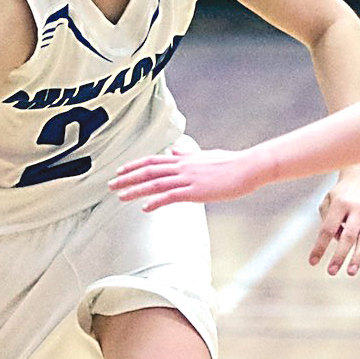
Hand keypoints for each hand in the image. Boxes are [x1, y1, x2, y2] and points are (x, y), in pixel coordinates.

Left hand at [109, 146, 268, 208]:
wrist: (248, 167)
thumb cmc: (231, 163)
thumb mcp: (205, 155)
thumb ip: (187, 154)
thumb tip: (173, 150)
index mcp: (183, 159)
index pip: (153, 161)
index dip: (134, 166)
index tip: (120, 172)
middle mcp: (182, 166)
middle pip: (148, 171)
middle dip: (127, 178)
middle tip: (111, 185)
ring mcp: (188, 178)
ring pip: (155, 183)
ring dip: (136, 190)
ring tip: (120, 197)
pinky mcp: (196, 191)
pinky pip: (171, 196)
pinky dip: (156, 201)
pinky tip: (145, 208)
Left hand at [308, 161, 359, 274]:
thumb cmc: (343, 192)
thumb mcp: (329, 200)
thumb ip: (327, 220)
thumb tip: (337, 241)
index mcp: (340, 204)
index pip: (327, 229)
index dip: (320, 246)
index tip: (312, 261)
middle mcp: (357, 209)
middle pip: (347, 236)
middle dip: (339, 255)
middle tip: (331, 272)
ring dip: (357, 258)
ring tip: (350, 272)